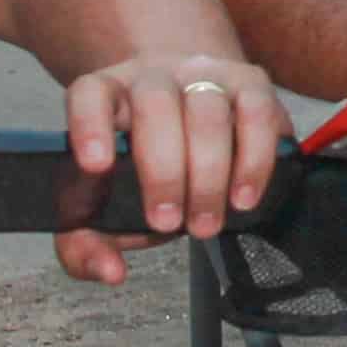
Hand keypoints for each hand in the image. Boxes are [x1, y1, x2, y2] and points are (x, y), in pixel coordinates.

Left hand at [53, 49, 286, 281]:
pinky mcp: (250, 83)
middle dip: (164, 170)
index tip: (96, 165)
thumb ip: (89, 245)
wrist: (192, 123)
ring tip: (206, 223)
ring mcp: (204, 75)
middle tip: (168, 223)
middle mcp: (153, 77)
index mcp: (107, 96)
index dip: (89, 125)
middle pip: (155, 104)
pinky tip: (244, 196)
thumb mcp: (107, 208)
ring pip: (207, 109)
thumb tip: (109, 272)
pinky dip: (254, 160)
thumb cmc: (145, 169)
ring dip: (209, 173)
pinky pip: (257, 112)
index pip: (89, 94)